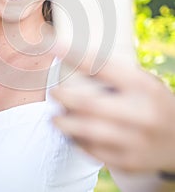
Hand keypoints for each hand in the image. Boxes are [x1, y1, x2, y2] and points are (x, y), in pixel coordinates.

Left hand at [51, 56, 174, 173]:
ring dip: (64, 123)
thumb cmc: (153, 103)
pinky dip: (77, 141)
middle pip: (89, 104)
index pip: (104, 67)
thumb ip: (116, 76)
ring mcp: (135, 140)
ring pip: (87, 131)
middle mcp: (140, 113)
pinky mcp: (129, 161)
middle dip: (64, 97)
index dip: (76, 56)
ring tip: (56, 117)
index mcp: (142, 87)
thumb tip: (76, 62)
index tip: (55, 47)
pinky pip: (93, 151)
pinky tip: (72, 134)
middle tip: (53, 92)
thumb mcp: (144, 83)